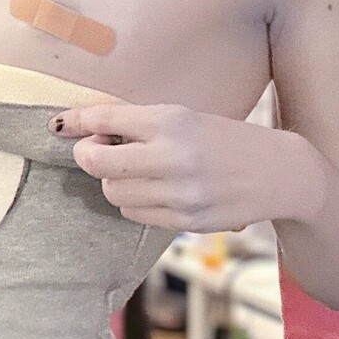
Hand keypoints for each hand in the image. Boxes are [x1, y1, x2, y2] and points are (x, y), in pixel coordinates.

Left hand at [50, 101, 323, 233]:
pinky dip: (133, 201)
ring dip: (113, 179)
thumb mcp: (188, 117)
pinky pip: (134, 214)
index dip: (77, 121)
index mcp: (173, 121)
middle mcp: (173, 157)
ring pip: (113, 191)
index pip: (107, 120)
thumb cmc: (226, 139)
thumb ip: (140, 124)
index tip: (60, 123)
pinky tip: (153, 188)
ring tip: (136, 168)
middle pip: (98, 163)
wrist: (278, 173)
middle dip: (89, 154)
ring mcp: (179, 194)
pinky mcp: (185, 222)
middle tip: (99, 148)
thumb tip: (86, 130)